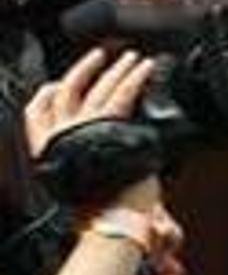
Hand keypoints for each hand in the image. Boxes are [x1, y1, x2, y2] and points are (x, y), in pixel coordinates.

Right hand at [22, 51, 159, 209]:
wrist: (111, 219)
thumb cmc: (103, 211)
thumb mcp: (86, 186)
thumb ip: (90, 166)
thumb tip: (112, 163)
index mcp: (49, 149)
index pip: (35, 112)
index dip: (44, 93)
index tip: (53, 83)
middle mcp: (60, 135)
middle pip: (67, 92)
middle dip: (85, 70)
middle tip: (100, 55)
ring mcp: (83, 128)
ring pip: (98, 88)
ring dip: (116, 69)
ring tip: (131, 57)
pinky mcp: (108, 125)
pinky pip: (122, 94)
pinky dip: (134, 77)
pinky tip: (145, 67)